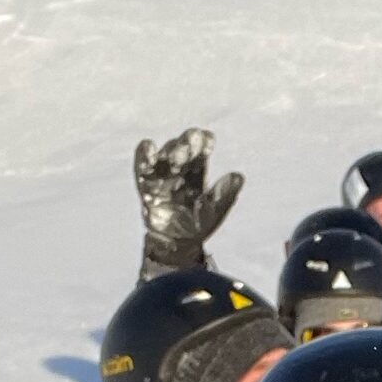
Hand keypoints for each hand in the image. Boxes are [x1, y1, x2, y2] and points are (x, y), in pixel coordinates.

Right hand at [133, 127, 243, 275]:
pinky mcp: (147, 186)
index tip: (208, 137)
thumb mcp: (215, 210)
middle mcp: (178, 171)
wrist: (178, 244)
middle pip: (182, 151)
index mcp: (197, 174)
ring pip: (164, 157)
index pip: (200, 153)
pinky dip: (143, 156)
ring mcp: (162, 176)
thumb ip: (225, 194)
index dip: (204, 143)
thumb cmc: (198, 226)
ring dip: (170, 150)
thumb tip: (239, 176)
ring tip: (177, 151)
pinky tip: (149, 146)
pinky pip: (142, 168)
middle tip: (193, 137)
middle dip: (187, 143)